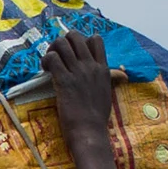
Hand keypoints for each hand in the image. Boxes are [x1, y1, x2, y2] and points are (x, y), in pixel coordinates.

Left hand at [46, 25, 116, 142]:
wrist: (90, 131)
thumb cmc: (97, 116)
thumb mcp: (107, 92)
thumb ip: (111, 80)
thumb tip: (122, 75)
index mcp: (103, 68)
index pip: (95, 39)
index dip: (81, 42)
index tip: (73, 54)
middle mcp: (91, 66)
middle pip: (75, 36)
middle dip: (62, 42)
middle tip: (57, 57)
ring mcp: (78, 72)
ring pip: (62, 43)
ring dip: (51, 49)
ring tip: (49, 64)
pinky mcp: (64, 81)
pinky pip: (53, 58)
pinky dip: (46, 60)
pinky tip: (45, 71)